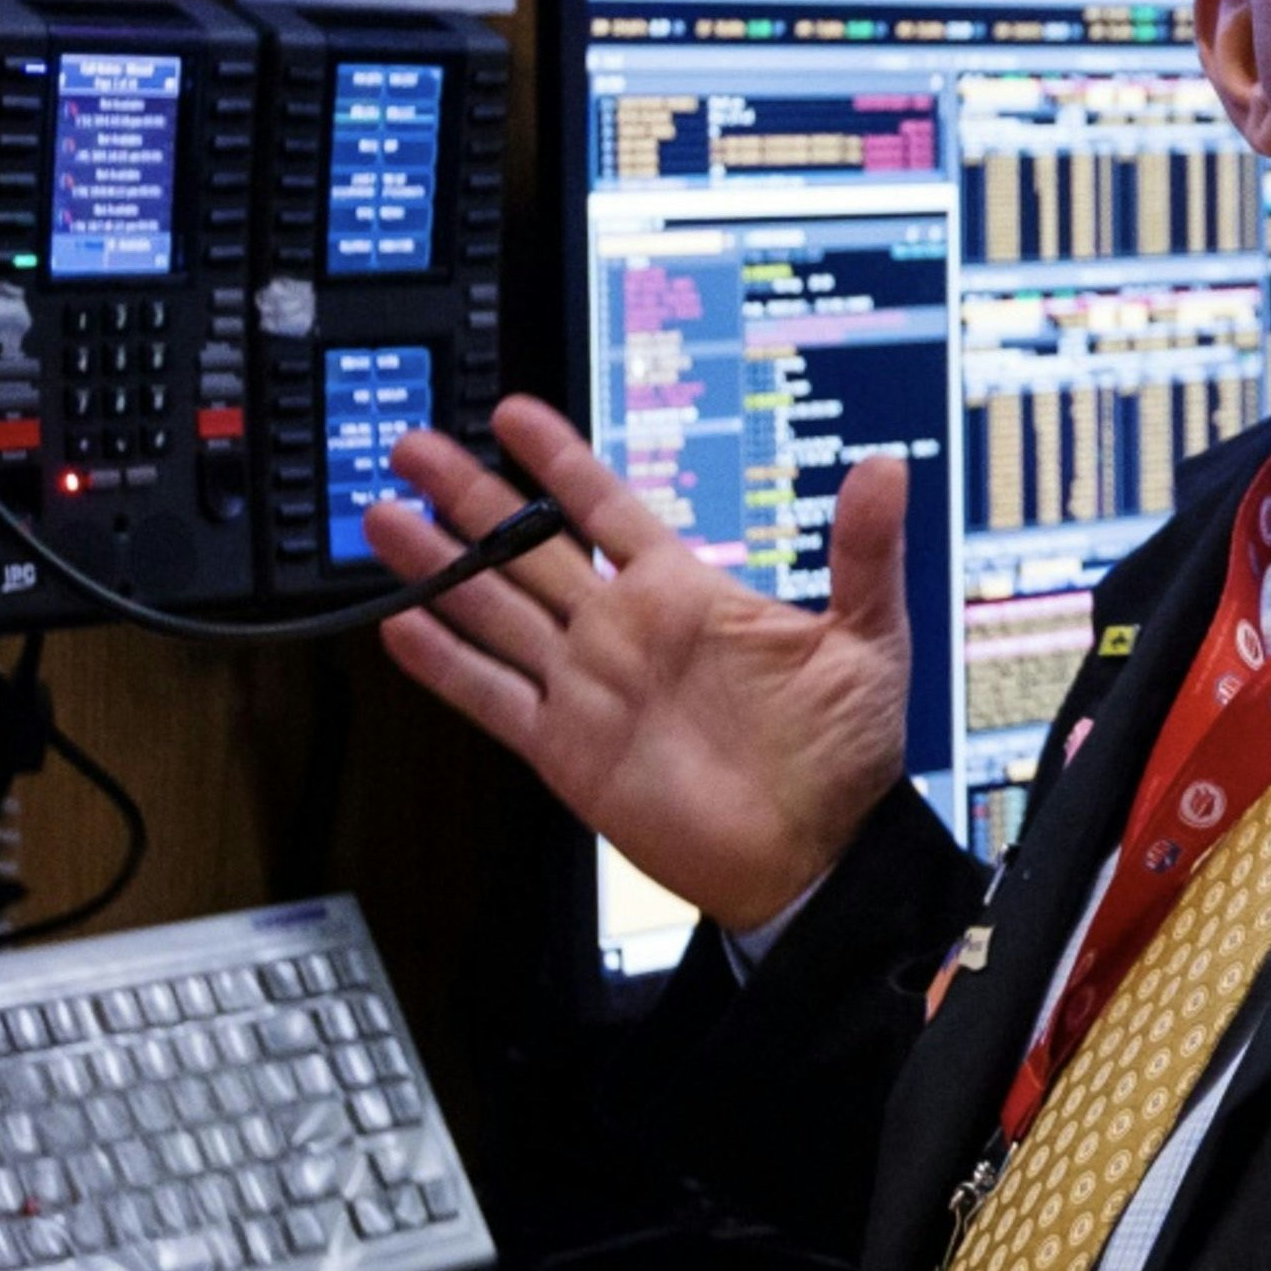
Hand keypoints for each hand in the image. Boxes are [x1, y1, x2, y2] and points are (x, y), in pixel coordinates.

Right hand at [360, 393, 913, 935]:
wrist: (818, 856)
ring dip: (439, 567)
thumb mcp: (870, 637)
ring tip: (384, 518)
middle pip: (528, 547)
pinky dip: (445, 665)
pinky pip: (493, 698)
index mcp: (685, 593)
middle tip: (414, 446)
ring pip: (494, 610)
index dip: (559, 461)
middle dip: (470, 497)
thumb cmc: (846, 754)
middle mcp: (624, 632)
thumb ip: (865, 551)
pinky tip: (400, 629)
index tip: (513, 414)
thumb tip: (886, 470)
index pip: (607, 507)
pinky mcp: (566, 749)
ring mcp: (588, 688)